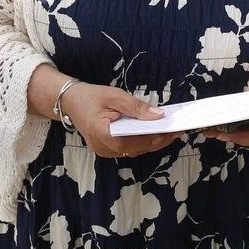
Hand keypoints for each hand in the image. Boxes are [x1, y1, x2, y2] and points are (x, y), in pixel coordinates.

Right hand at [63, 83, 178, 157]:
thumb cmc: (91, 96)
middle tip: (176, 131)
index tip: (171, 131)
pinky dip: (142, 142)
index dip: (153, 138)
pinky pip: (128, 149)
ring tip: (169, 131)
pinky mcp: (107, 150)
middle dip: (157, 140)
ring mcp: (104, 152)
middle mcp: (102, 148)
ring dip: (151, 142)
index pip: (132, 142)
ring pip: (134, 151)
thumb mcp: (115, 96)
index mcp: (102, 133)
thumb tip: (158, 115)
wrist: (71, 102)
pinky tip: (154, 133)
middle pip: (136, 149)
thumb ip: (136, 107)